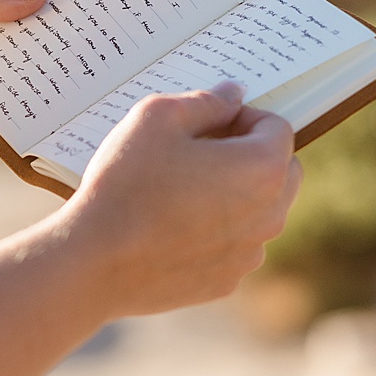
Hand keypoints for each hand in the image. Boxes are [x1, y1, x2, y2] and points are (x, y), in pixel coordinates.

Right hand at [45, 82, 299, 318]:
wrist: (95, 261)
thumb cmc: (126, 184)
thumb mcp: (156, 119)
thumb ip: (204, 102)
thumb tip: (233, 94)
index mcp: (262, 168)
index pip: (277, 127)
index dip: (241, 117)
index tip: (206, 124)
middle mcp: (270, 214)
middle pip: (280, 171)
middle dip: (249, 156)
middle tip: (198, 154)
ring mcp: (249, 253)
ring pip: (258, 212)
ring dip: (234, 196)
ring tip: (180, 193)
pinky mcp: (225, 281)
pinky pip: (232, 247)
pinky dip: (214, 234)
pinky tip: (171, 228)